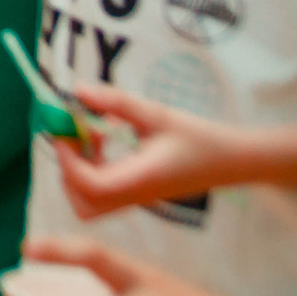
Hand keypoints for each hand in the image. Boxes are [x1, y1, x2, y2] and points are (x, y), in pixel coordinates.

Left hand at [51, 84, 239, 218]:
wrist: (231, 161)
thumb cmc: (199, 137)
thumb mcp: (157, 114)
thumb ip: (116, 102)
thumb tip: (76, 91)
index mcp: (141, 179)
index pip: (91, 185)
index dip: (69, 160)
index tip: (66, 129)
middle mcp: (135, 196)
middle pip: (83, 205)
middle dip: (68, 170)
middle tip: (77, 134)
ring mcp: (135, 199)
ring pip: (90, 204)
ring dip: (79, 171)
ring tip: (93, 135)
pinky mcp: (136, 194)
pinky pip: (103, 193)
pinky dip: (92, 169)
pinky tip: (107, 139)